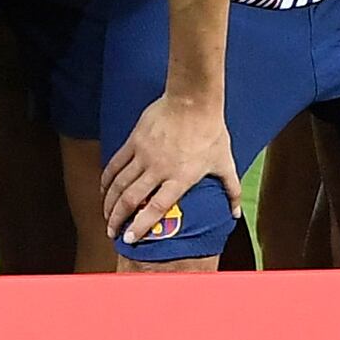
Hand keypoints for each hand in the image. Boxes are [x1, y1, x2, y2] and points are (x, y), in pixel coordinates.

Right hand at [103, 96, 238, 247]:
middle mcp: (159, 169)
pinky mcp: (134, 141)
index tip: (130, 239)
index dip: (142, 225)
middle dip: (118, 219)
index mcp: (180, 177)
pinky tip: (103, 189)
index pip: (157, 207)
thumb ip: (231, 190)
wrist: (193, 100)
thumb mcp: (224, 162)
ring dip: (109, 202)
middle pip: (131, 199)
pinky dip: (107, 179)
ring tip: (105, 216)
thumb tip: (236, 213)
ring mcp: (144, 155)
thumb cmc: (211, 131)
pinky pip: (115, 164)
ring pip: (120, 184)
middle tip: (112, 233)